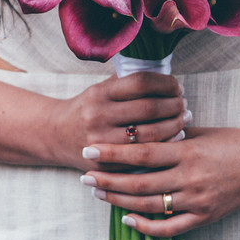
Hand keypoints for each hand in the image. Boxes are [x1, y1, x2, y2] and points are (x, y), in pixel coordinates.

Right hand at [51, 72, 189, 169]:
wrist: (55, 135)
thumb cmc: (86, 108)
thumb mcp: (100, 89)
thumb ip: (127, 83)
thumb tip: (165, 75)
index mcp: (99, 93)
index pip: (141, 82)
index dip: (165, 83)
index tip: (177, 86)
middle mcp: (99, 116)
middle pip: (149, 108)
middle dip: (174, 105)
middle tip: (184, 104)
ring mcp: (102, 142)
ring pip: (150, 134)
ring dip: (174, 125)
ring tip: (184, 119)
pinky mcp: (106, 164)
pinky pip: (143, 156)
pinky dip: (164, 146)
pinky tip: (175, 138)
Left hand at [79, 127, 239, 236]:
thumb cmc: (233, 142)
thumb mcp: (202, 132)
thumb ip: (172, 135)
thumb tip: (141, 135)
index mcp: (188, 152)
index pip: (142, 154)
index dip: (113, 154)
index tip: (90, 151)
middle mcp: (191, 177)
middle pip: (140, 182)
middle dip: (108, 180)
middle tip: (85, 176)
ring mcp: (197, 200)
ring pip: (150, 205)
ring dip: (120, 201)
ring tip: (99, 194)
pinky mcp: (204, 217)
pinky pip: (170, 226)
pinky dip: (147, 225)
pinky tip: (128, 218)